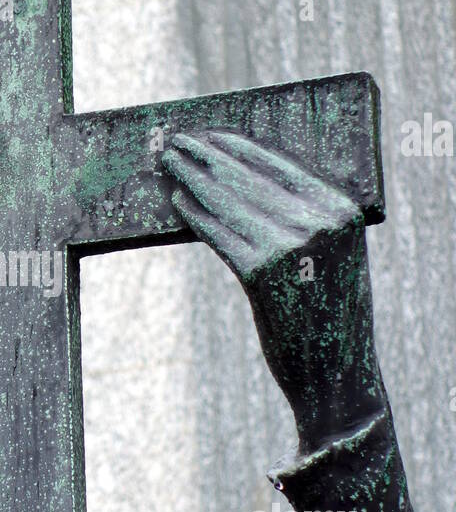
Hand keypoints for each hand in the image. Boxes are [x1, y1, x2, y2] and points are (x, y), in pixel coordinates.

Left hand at [162, 130, 385, 451]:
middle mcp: (320, 221)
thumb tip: (245, 182)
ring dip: (192, 179)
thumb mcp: (330, 257)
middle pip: (248, 179)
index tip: (209, 135)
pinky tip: (178, 202)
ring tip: (167, 165)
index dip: (237, 148)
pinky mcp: (261, 272)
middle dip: (204, 157)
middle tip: (174, 142)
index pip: (280, 165)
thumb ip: (304, 218)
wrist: (336, 376)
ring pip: (228, 202)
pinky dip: (196, 216)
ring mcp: (291, 246)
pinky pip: (219, 234)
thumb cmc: (328, 315)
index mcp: (343, 210)